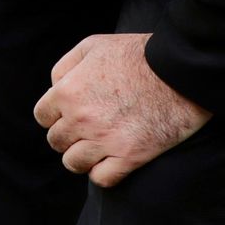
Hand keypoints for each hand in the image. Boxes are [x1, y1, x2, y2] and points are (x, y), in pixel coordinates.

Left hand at [32, 33, 210, 186]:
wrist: (182, 71)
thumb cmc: (138, 54)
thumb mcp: (93, 45)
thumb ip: (65, 67)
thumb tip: (55, 87)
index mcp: (68, 92)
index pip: (42, 117)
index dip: (55, 116)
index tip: (70, 115)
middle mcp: (80, 119)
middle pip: (56, 141)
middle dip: (68, 136)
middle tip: (87, 130)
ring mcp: (104, 140)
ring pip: (73, 163)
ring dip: (82, 157)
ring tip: (97, 148)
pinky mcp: (130, 156)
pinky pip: (101, 179)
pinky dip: (103, 173)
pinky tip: (112, 161)